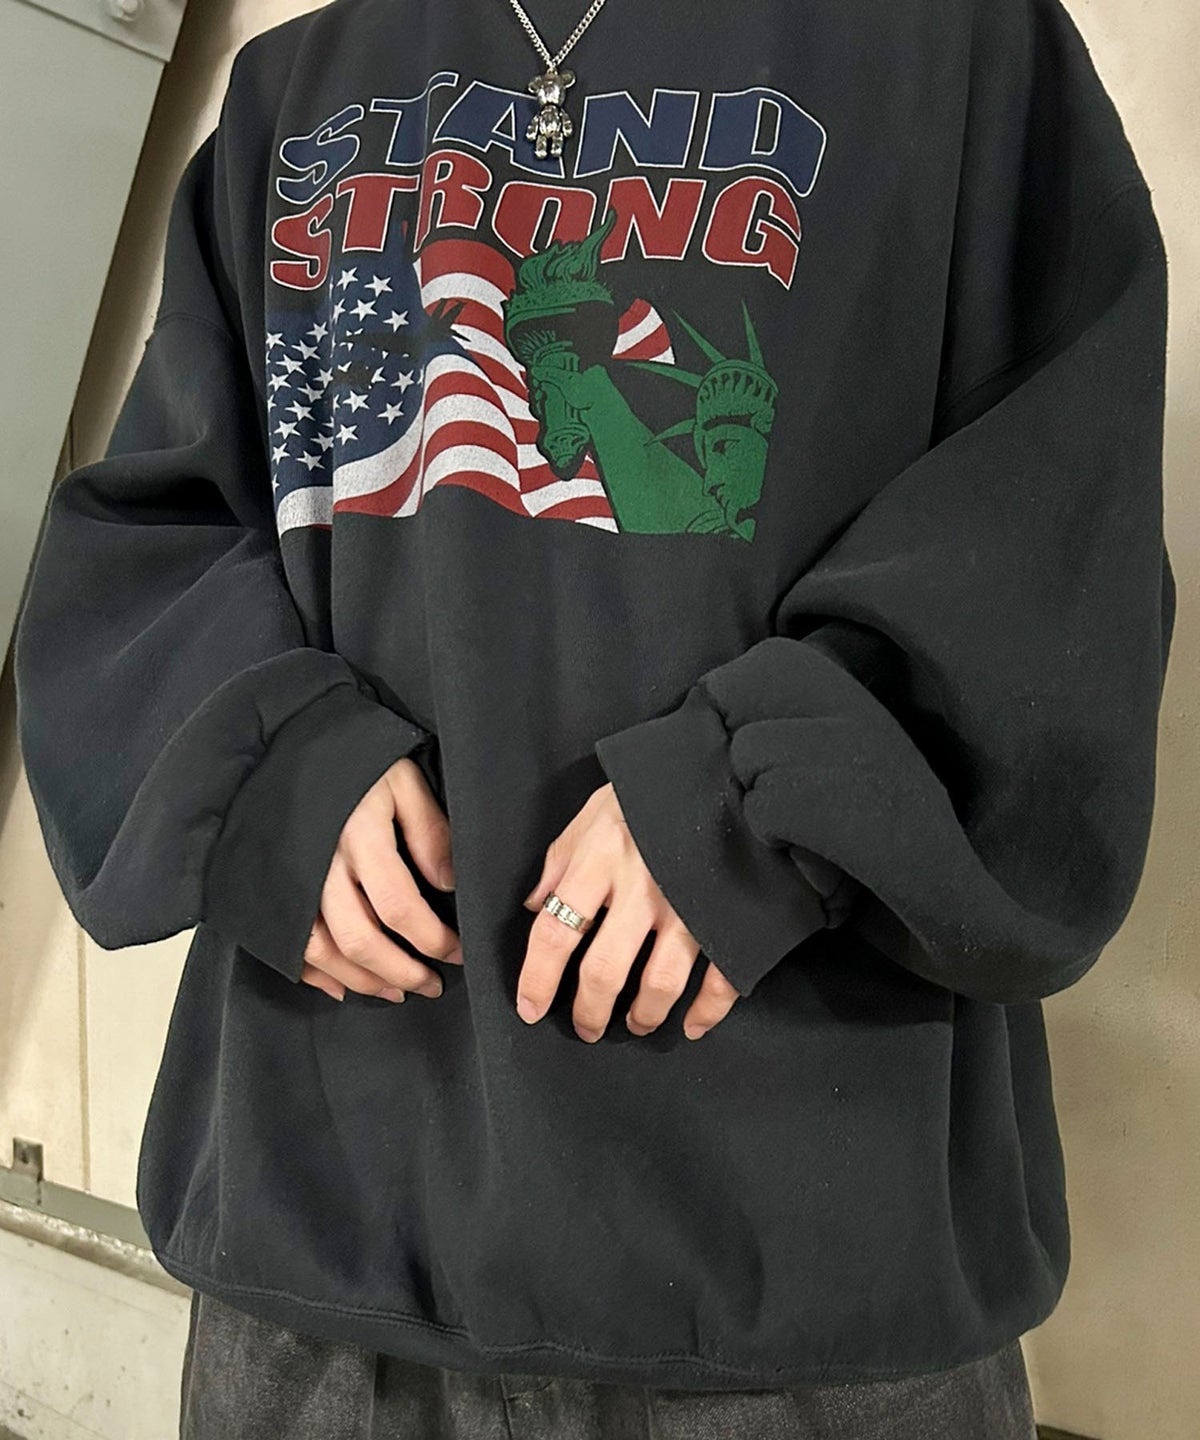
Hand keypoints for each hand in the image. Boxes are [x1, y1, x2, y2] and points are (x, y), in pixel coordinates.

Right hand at [301, 755, 462, 1002]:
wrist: (292, 743)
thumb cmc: (357, 758)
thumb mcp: (403, 779)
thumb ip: (429, 831)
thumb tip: (449, 884)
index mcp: (358, 835)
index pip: (400, 906)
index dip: (433, 939)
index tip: (459, 952)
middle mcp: (320, 864)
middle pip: (359, 939)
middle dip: (401, 971)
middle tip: (431, 985)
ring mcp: (291, 879)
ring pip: (321, 950)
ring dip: (361, 979)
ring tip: (395, 991)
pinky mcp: (272, 886)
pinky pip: (288, 943)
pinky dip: (313, 973)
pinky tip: (340, 987)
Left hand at [518, 783, 739, 1042]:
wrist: (725, 769)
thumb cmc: (651, 790)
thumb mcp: (594, 810)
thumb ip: (561, 858)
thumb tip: (533, 905)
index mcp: (599, 860)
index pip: (554, 932)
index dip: (537, 979)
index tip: (530, 1007)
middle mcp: (641, 887)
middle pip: (604, 971)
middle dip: (589, 1011)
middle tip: (585, 1027)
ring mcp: (689, 905)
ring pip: (660, 983)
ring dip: (643, 1015)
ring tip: (635, 1024)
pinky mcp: (728, 914)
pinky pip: (721, 975)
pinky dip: (708, 1010)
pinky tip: (692, 1025)